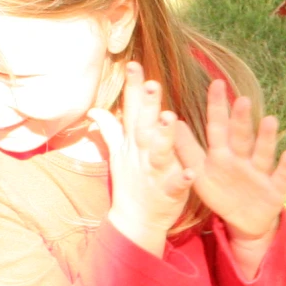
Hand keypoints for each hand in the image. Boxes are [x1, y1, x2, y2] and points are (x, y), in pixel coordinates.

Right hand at [87, 63, 194, 255]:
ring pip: (158, 152)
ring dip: (163, 136)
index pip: (131, 109)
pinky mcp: (167, 193)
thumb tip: (93, 110)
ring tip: (170, 117)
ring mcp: (153, 173)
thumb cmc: (131, 182)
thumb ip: (111, 129)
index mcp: (133, 142)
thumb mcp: (119, 154)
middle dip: (147, 105)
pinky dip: (182, 178)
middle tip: (153, 84)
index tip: (134, 64)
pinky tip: (192, 171)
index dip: (133, 88)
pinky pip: (175, 184)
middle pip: (143, 126)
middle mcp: (141, 154)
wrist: (134, 221)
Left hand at [180, 80, 285, 275]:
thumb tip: (173, 122)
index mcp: (222, 154)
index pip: (217, 127)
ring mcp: (260, 173)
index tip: (216, 83)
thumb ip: (187, 150)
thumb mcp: (200, 174)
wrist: (245, 222)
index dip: (217, 107)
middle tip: (241, 99)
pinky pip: (281, 176)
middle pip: (241, 137)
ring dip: (266, 137)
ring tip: (270, 120)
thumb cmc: (221, 193)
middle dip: (241, 120)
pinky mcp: (275, 189)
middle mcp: (242, 159)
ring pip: (262, 152)